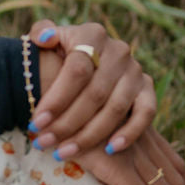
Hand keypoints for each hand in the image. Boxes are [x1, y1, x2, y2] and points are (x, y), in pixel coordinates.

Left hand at [28, 18, 155, 158]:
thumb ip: (41, 31)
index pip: (76, 71)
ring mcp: (135, 71)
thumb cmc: (61, 51)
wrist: (90, 57)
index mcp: (92, 35)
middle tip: (44, 142)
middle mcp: (118, 51)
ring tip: (64, 152)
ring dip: (89, 135)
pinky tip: (109, 150)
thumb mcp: (49, 37)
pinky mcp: (147, 88)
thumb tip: (45, 37)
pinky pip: (145, 114)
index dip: (56, 99)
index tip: (37, 122)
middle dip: (66, 123)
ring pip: (115, 109)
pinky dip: (129, 133)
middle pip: (94, 94)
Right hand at [75, 126, 184, 184]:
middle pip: (176, 184)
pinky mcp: (117, 166)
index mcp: (143, 133)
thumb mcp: (99, 126)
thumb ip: (113, 141)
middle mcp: (144, 142)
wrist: (52, 103)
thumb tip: (112, 164)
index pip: (175, 167)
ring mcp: (132, 154)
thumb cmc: (68, 116)